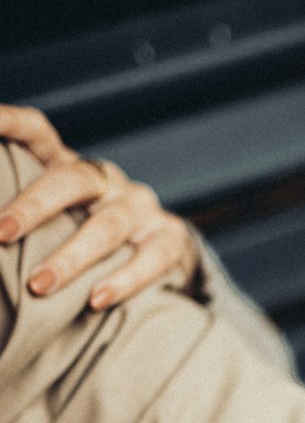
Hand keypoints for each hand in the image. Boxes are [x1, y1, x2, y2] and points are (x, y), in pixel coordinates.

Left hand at [0, 103, 197, 308]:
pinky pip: (149, 259)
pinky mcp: (169, 241)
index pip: (36, 131)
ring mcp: (141, 209)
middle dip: (34, 206)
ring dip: (70, 257)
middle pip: (71, 179)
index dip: (7, 123)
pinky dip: (122, 281)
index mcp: (70, 166)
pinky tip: (96, 300)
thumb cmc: (86, 237)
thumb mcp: (57, 217)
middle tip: (0, 233)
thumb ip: (21, 219)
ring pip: (107, 227)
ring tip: (39, 285)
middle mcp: (107, 180)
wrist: (161, 254)